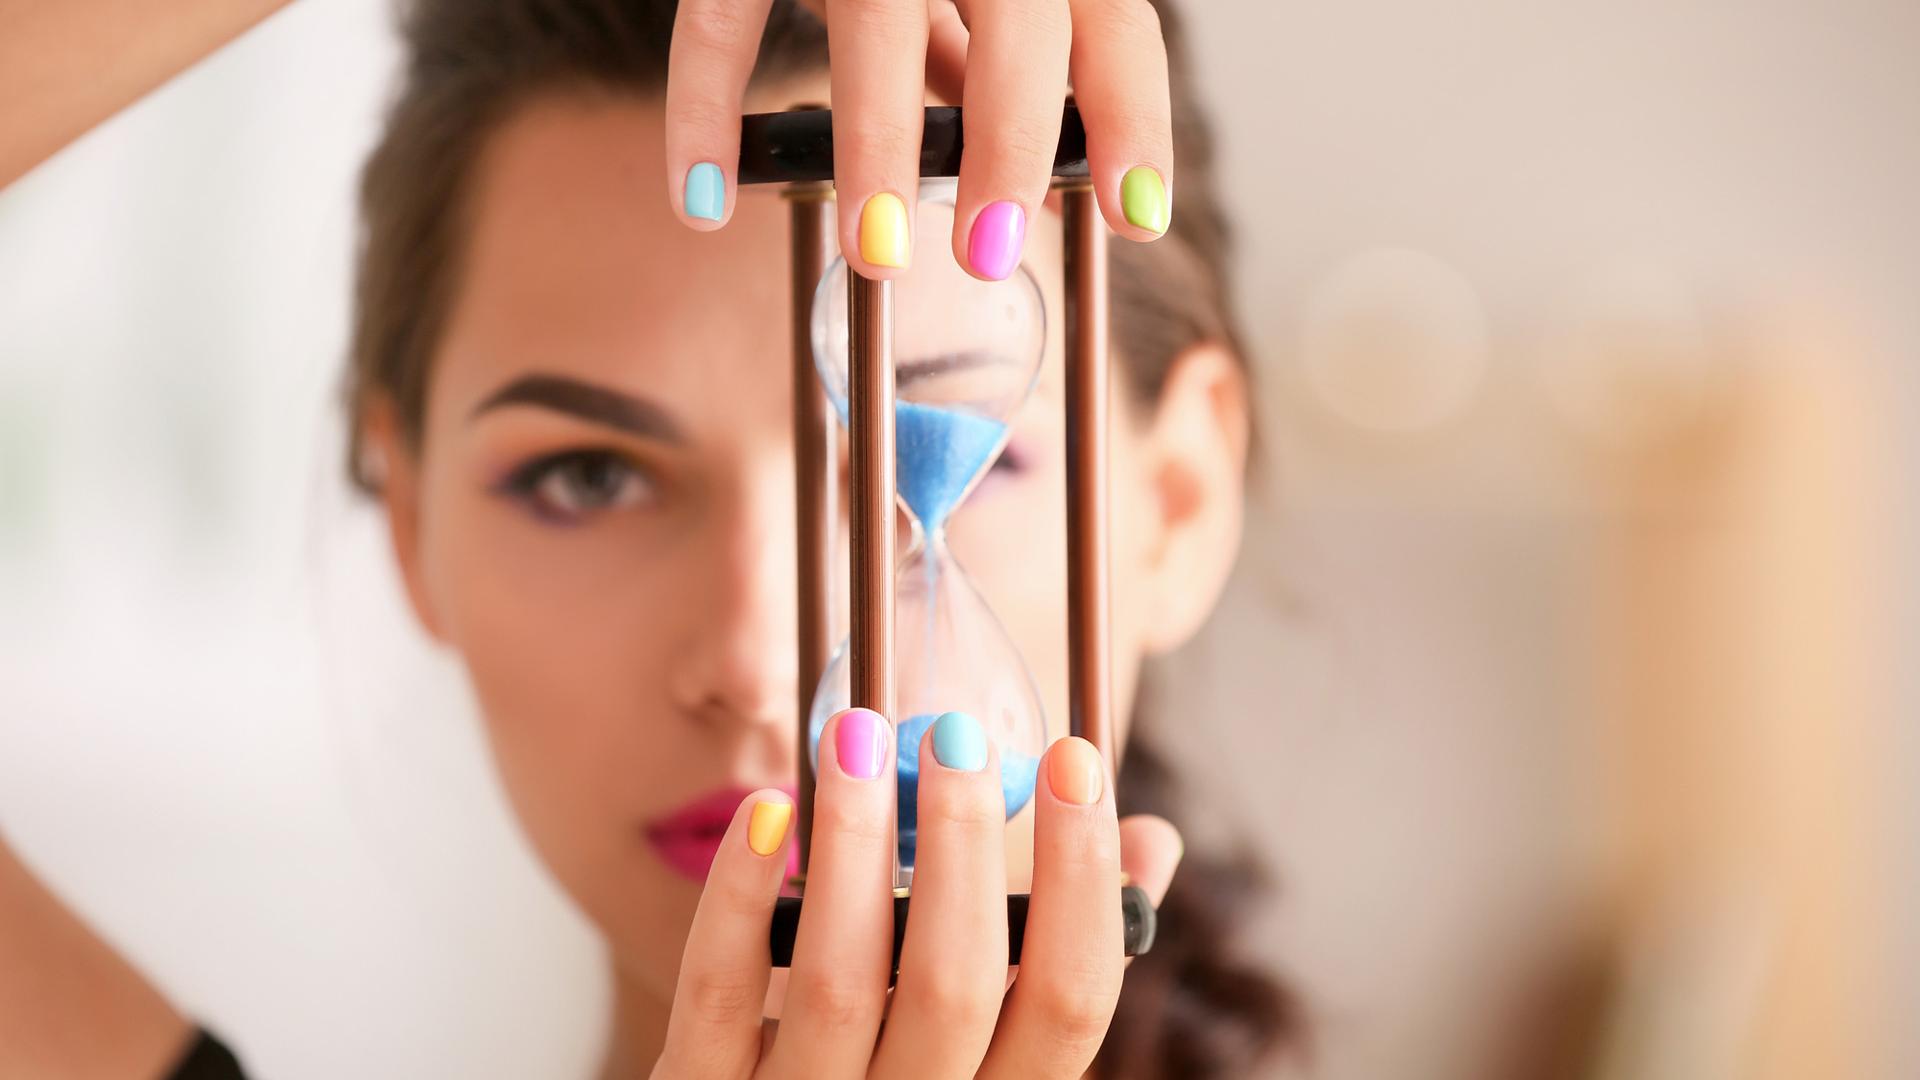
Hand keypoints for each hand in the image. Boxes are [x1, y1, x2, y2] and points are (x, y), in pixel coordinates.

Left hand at [651, 708, 1182, 1078]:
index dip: (1085, 877)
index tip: (1078, 761)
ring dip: (852, 846)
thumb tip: (1153, 843)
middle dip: (962, 848)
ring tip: (856, 737)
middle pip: (956, 987)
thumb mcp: (992, 1040)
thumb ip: (1066, 947)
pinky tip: (767, 809)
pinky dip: (740, 896)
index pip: (1072, 1000)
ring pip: (838, 983)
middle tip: (954, 736)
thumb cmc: (901, 1075)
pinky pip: (721, 994)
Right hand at [664, 0, 1174, 278]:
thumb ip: (1001, 72)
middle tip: (988, 256)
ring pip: (875, 18)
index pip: (1114, 26)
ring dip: (877, 142)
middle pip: (1016, 23)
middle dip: (1008, 143)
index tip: (1135, 218)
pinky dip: (708, 105)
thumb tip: (1045, 193)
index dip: (1129, 120)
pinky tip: (705, 198)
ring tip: (877, 254)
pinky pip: (722, 15)